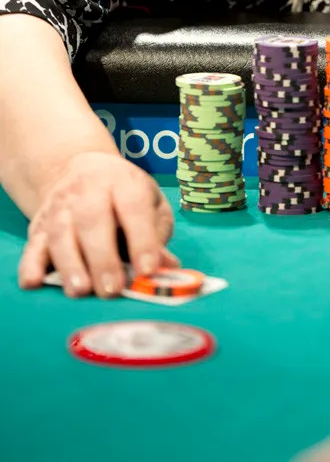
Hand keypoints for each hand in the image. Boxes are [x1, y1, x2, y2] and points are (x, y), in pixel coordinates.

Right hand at [18, 151, 177, 297]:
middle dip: (102, 257)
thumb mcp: (152, 204)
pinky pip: (34, 244)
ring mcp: (61, 206)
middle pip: (92, 219)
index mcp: (124, 182)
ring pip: (61, 232)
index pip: (134, 207)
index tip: (148, 270)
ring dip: (69, 263)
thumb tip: (167, 269)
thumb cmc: (126, 196)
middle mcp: (89, 189)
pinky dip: (31, 264)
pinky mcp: (40, 224)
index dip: (142, 239)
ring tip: (80, 291)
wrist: (84, 170)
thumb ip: (158, 235)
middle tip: (111, 290)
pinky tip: (34, 282)